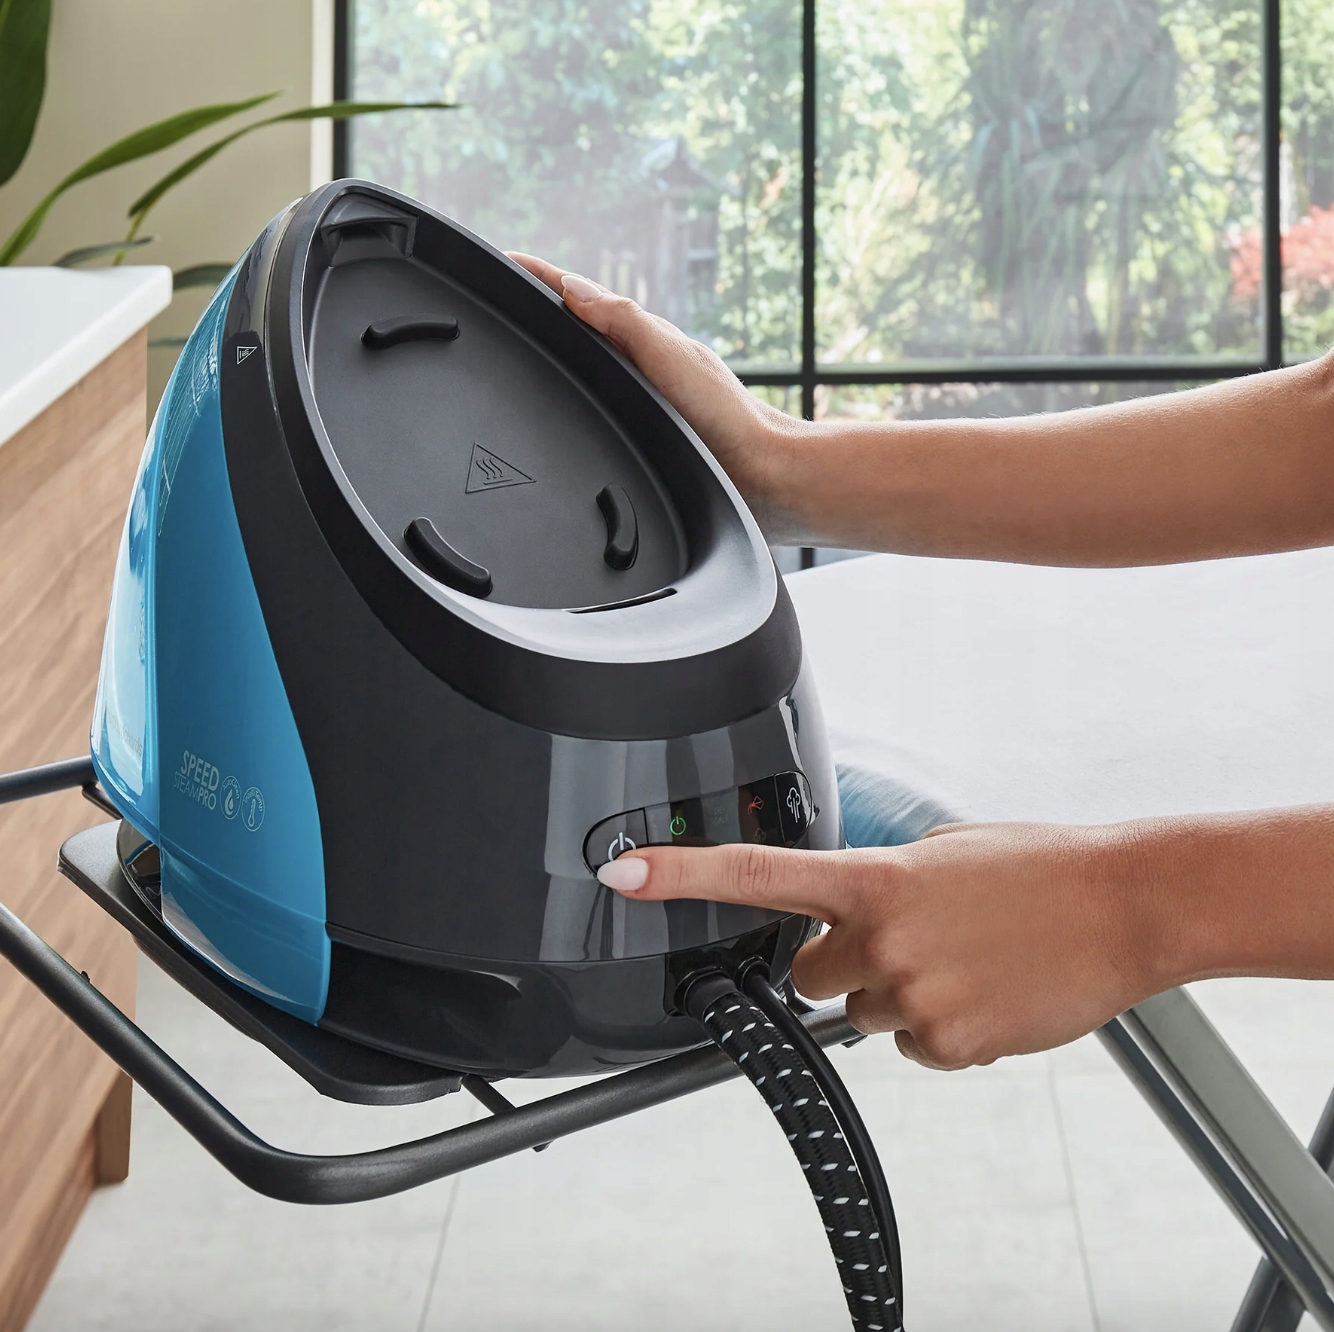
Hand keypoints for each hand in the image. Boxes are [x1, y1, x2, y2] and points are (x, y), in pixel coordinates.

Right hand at [508, 252, 805, 541]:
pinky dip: (578, 399)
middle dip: (542, 311)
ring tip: (525, 343)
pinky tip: (567, 409)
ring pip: (590, 370)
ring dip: (559, 355)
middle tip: (503, 297)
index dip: (542, 279)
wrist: (762, 474)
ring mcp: (644, 401)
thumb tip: (574, 288)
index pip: (581, 298)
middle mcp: (641, 366)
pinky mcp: (648, 436)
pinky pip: (600, 408)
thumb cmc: (726, 417)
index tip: (503, 261)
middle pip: (580, 329)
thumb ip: (623, 320)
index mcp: (643, 338)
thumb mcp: (668, 356)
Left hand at [595, 822, 1164, 1068]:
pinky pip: (914, 1048)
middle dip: (837, 965)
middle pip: (807, 976)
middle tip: (900, 943)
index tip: (624, 873)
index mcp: (875, 877)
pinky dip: (941, 1030)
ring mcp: (912, 997)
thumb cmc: (1042, 868)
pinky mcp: (948, 1045)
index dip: (680, 874)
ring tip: (967, 962)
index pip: (756, 875)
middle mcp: (880, 939)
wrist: (1125, 907)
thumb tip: (850, 908)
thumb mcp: (944, 850)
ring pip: (864, 1015)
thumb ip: (882, 878)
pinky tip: (986, 993)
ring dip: (899, 996)